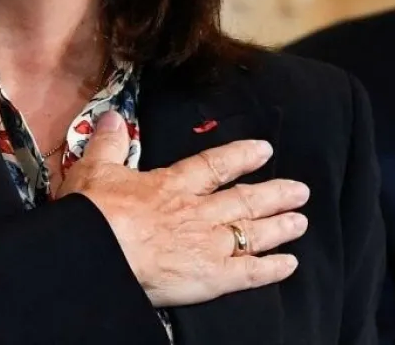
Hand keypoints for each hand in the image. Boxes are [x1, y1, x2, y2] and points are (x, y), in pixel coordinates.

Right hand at [56, 111, 309, 307]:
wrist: (97, 251)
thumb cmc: (93, 211)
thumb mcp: (94, 169)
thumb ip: (108, 143)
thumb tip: (113, 116)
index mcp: (173, 185)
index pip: (214, 166)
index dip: (241, 157)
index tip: (264, 150)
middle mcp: (199, 212)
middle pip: (244, 201)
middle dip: (275, 194)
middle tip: (301, 191)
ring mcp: (210, 245)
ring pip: (253, 233)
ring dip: (280, 227)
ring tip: (301, 222)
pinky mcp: (213, 278)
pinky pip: (250, 272)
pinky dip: (272, 269)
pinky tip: (290, 265)